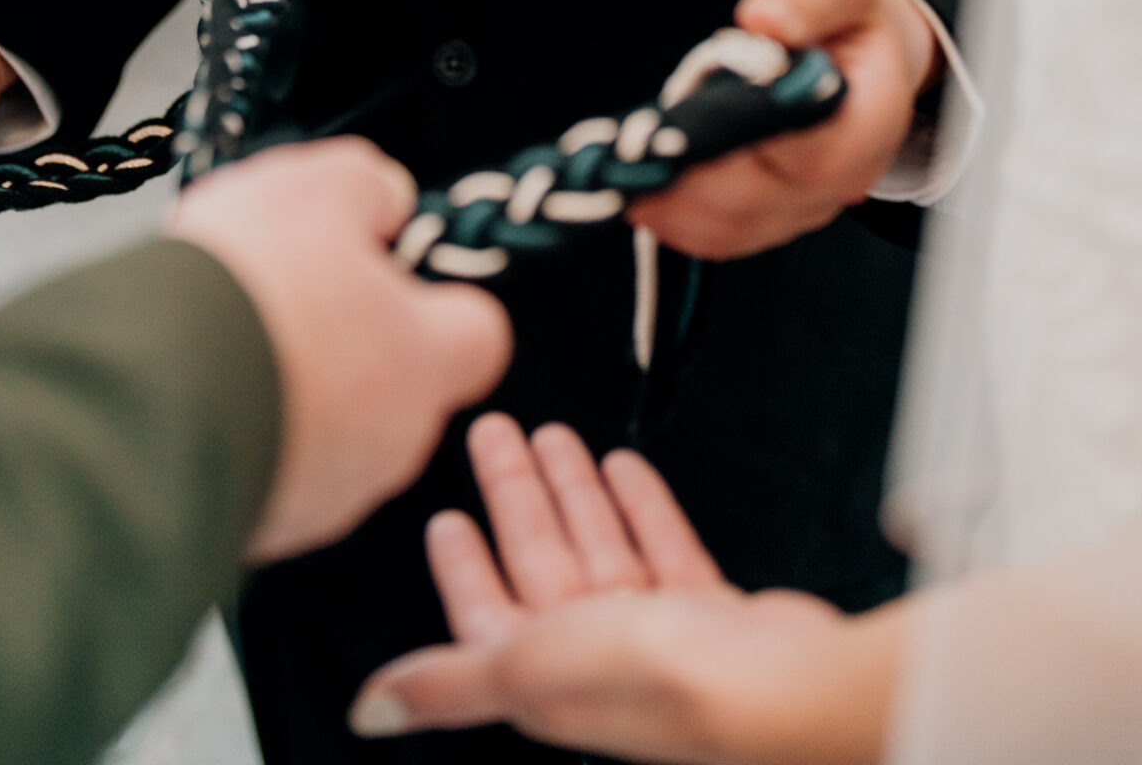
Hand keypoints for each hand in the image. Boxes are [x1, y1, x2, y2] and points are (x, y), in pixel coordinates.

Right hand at [168, 140, 510, 563]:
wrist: (147, 392)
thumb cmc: (243, 296)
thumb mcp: (319, 185)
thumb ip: (370, 188)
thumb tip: (383, 200)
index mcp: (424, 358)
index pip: (479, 336)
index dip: (439, 299)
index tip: (395, 273)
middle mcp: (390, 440)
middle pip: (395, 384)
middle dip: (348, 342)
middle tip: (293, 295)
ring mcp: (326, 493)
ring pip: (329, 432)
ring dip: (292, 389)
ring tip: (231, 338)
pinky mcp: (262, 527)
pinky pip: (269, 471)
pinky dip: (244, 433)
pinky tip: (202, 389)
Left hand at [349, 414, 891, 763]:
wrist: (772, 685)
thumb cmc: (651, 679)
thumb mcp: (524, 669)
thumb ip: (448, 682)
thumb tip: (369, 710)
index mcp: (543, 681)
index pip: (487, 614)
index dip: (463, 565)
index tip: (445, 515)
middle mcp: (594, 660)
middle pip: (542, 561)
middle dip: (516, 496)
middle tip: (494, 430)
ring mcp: (654, 635)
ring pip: (599, 546)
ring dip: (572, 492)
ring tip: (553, 435)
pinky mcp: (709, 612)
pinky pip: (662, 547)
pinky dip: (639, 507)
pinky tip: (623, 466)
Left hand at [627, 0, 939, 261]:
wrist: (869, 64)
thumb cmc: (851, 23)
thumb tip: (764, 19)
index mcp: (867, 123)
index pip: (808, 154)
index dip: (742, 137)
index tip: (683, 109)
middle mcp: (841, 182)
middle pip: (757, 200)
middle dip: (689, 170)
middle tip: (635, 136)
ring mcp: (805, 209)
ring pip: (730, 228)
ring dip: (671, 199)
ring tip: (626, 160)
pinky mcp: (771, 220)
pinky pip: (720, 237)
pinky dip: (673, 219)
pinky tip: (639, 185)